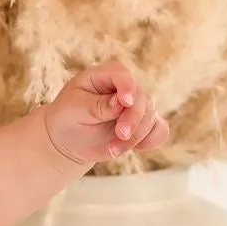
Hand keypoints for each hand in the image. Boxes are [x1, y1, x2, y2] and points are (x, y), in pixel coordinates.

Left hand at [43, 65, 169, 168]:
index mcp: (106, 75)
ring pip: (151, 117)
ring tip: (113, 150)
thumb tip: (120, 103)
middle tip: (120, 135)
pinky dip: (150, 141)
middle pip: (143, 98)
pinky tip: (134, 149)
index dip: (128, 87)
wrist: (68, 139)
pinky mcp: (143, 125)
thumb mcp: (74, 109)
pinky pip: (159, 131)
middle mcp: (126, 88)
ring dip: (136, 136)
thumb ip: (97, 105)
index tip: (124, 102)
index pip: (124, 76)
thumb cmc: (67, 117)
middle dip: (134, 119)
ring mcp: (137, 106)